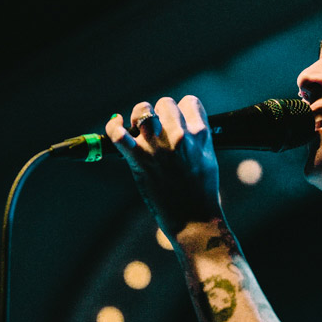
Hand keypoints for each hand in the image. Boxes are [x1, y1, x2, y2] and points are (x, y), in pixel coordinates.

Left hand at [105, 95, 222, 238]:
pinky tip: (115, 124)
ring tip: (138, 128)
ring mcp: (159, 148)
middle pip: (165, 103)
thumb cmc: (202, 192)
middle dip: (160, 113)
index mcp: (201, 135)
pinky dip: (113, 127)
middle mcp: (180, 137)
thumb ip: (197, 138)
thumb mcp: (208, 158)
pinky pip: (119, 135)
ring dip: (139, 116)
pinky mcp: (140, 161)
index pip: (190, 102)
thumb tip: (183, 125)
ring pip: (143, 110)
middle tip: (158, 129)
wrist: (193, 219)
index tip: (178, 120)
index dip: (182, 110)